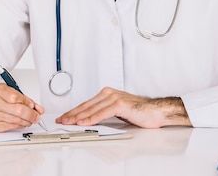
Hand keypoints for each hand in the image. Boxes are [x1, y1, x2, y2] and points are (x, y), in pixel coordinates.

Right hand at [0, 84, 44, 131]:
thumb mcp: (5, 90)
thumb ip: (21, 97)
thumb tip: (36, 107)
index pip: (17, 97)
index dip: (28, 103)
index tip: (34, 106)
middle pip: (18, 111)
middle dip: (31, 115)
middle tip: (36, 116)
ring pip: (15, 121)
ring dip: (27, 121)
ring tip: (30, 120)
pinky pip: (10, 127)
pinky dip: (18, 125)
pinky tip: (21, 123)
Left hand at [55, 87, 191, 127]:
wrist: (156, 111)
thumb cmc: (139, 112)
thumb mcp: (117, 112)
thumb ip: (104, 113)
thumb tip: (90, 121)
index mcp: (107, 94)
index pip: (86, 104)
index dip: (74, 111)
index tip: (64, 117)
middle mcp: (108, 94)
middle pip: (86, 106)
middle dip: (72, 114)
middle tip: (61, 120)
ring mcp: (113, 98)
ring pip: (91, 109)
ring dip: (78, 117)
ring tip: (68, 122)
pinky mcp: (119, 104)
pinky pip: (102, 113)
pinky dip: (91, 118)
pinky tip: (84, 122)